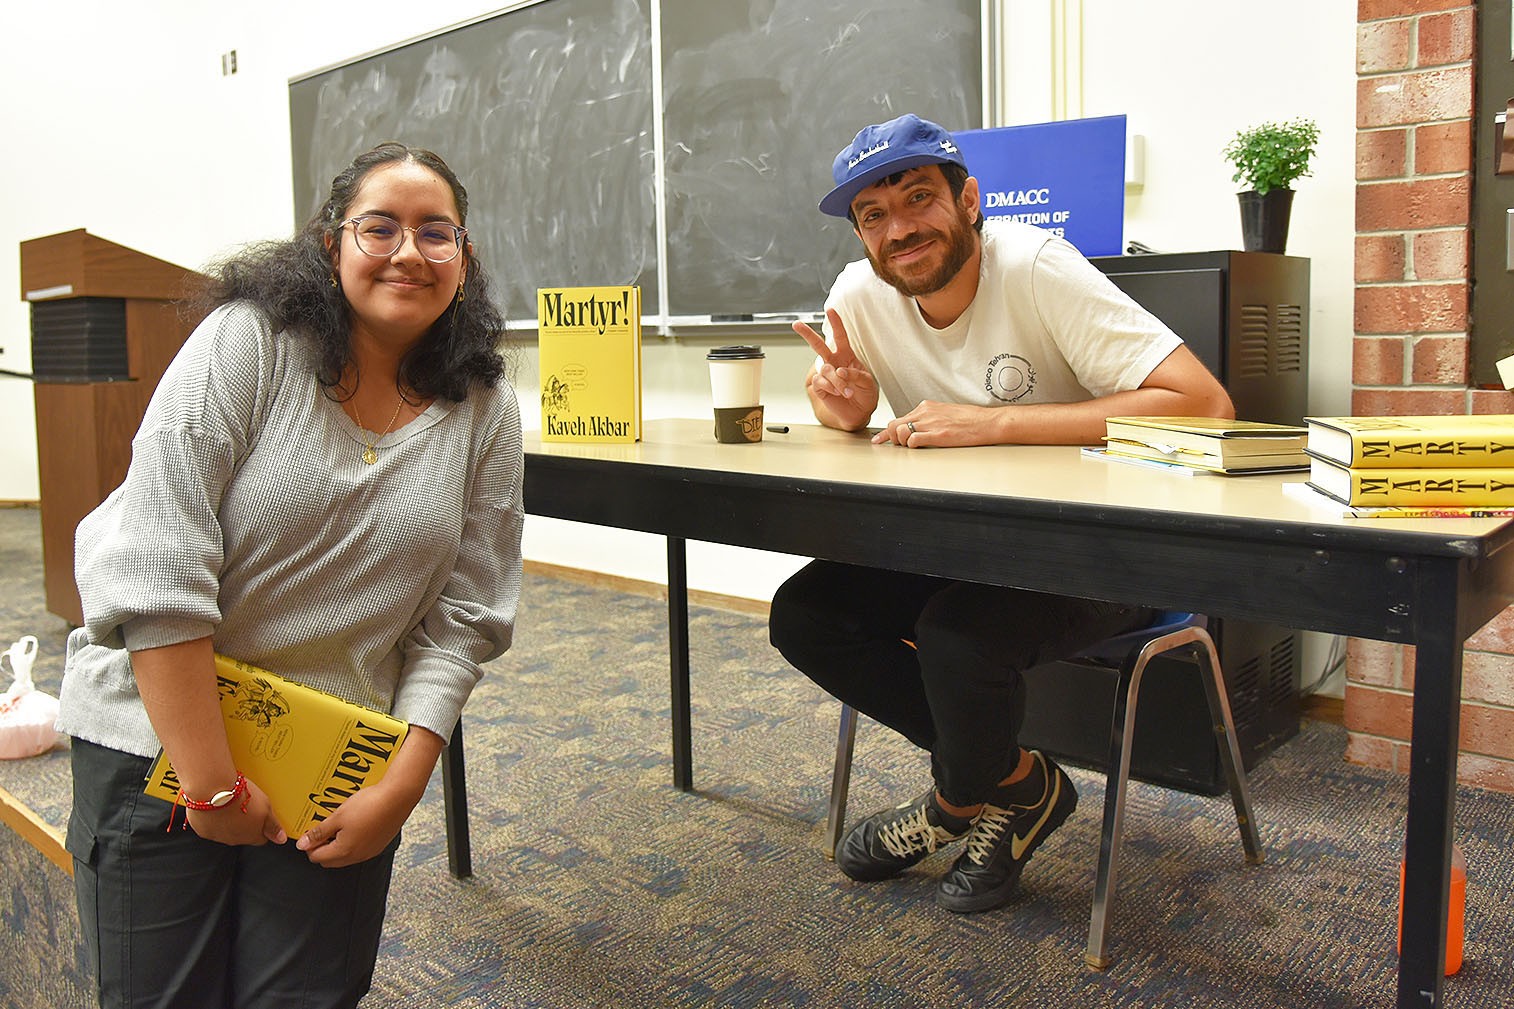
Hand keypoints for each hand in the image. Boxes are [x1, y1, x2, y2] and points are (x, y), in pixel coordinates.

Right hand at [184, 778, 286, 846]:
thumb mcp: (266, 808)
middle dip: (244, 822)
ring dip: (228, 821)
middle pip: (243, 835)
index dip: (262, 826)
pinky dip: (213, 818)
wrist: (212, 789)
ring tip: (229, 803)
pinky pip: (209, 826)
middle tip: (243, 805)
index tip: (260, 815)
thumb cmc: (239, 797)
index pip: (261, 838)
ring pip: (225, 831)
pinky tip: (215, 806)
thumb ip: (273, 826)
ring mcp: (216, 836)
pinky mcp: (201, 830)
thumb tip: (280, 839)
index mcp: (251, 836)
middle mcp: (233, 840)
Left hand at [296, 779, 416, 867]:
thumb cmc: (369, 805)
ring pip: (345, 856)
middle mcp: (357, 856)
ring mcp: (369, 852)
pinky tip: (354, 825)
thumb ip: (319, 833)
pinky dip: (351, 842)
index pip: (316, 857)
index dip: (309, 845)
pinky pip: (358, 850)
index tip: (309, 832)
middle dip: (321, 848)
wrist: (398, 797)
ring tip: (337, 825)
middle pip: (330, 861)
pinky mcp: (379, 845)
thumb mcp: (338, 816)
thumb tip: (302, 845)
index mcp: (344, 851)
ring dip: (336, 846)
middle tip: (321, 830)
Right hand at [792, 309, 877, 430]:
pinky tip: (838, 393)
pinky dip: (831, 387)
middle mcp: (834, 362)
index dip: (836, 323)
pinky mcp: (820, 386)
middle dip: (807, 334)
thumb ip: (855, 374)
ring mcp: (826, 374)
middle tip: (796, 324)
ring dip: (837, 381)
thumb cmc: (865, 393)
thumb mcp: (868, 381)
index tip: (830, 311)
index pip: (840, 336)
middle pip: (818, 345)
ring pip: (825, 369)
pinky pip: (821, 381)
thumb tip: (840, 371)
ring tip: (847, 391)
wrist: (859, 412)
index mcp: (846, 356)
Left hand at [873, 401, 1004, 447]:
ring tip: (908, 447)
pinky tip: (918, 447)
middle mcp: (925, 413)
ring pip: (901, 432)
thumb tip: (918, 428)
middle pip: (894, 424)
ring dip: (900, 442)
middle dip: (889, 437)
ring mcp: (931, 424)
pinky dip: (911, 445)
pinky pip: (913, 440)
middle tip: (891, 446)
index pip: (900, 418)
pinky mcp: (938, 435)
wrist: (987, 422)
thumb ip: (929, 418)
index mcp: (926, 407)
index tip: (879, 438)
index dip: (887, 431)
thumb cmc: (970, 420)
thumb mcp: (945, 413)